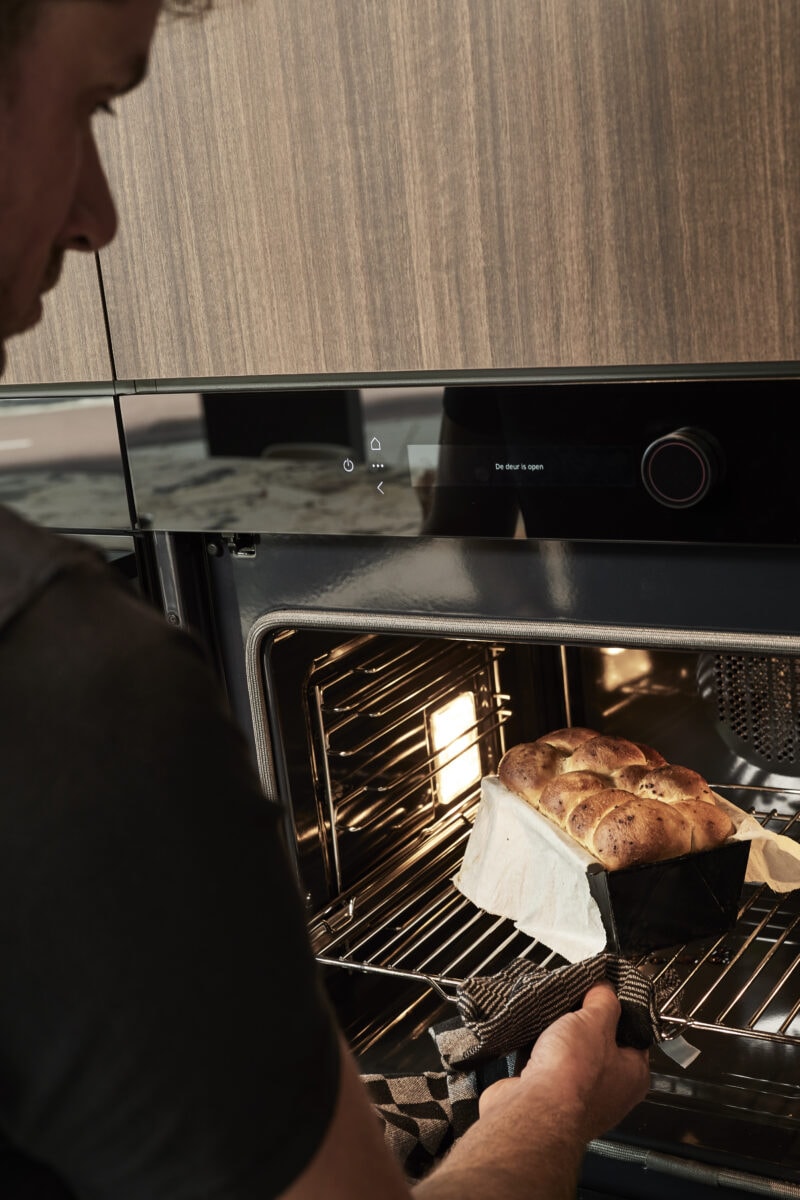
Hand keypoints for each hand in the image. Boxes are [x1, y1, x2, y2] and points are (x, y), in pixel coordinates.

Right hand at [479, 983, 649, 1142]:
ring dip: (557, 1038)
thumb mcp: (595, 1020)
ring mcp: (578, 1099)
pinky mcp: (549, 1101)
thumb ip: (603, 1000)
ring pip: (570, 1056)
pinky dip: (538, 1054)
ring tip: (549, 1018)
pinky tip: (532, 1039)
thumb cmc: (572, 1075)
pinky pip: (546, 1068)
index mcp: (634, 1075)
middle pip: (599, 1044)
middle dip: (582, 1023)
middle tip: (572, 1003)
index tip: (603, 992)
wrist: (532, 1111)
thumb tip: (603, 988)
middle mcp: (611, 1093)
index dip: (617, 1010)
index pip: (633, 1034)